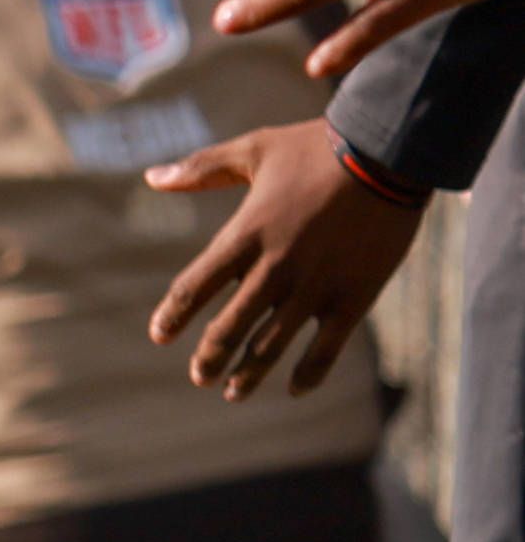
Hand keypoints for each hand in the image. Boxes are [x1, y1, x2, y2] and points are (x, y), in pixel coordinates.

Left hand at [142, 118, 424, 397]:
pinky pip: (327, 348)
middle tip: (198, 377)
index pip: (194, 286)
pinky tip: (294, 390)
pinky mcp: (354, 297)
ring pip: (272, 344)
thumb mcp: (253, 150)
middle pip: (230, 326)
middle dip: (211, 356)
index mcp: (245, 235)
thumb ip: (202, 169)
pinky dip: (309, 372)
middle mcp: (275, 269)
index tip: (158, 336)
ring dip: (250, 372)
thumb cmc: (317, 148)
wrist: (389, 154)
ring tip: (233, 393)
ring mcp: (315, 287)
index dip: (173, 315)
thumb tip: (152, 178)